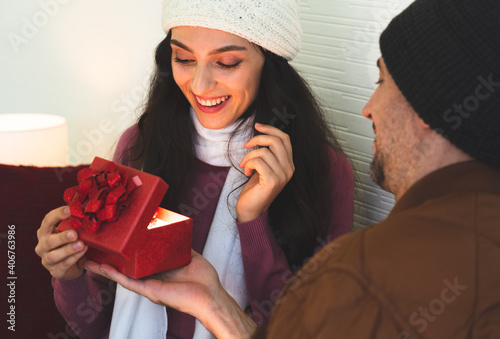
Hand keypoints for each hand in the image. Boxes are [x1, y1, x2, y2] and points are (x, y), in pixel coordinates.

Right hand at [35, 206, 87, 279]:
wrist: (73, 265)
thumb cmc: (71, 243)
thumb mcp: (73, 232)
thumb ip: (76, 224)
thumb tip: (87, 209)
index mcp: (45, 232)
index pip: (47, 221)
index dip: (57, 214)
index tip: (70, 210)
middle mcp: (43, 245)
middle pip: (48, 240)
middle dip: (61, 237)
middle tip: (75, 234)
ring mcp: (47, 259)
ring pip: (53, 255)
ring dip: (67, 250)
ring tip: (81, 244)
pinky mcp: (55, 271)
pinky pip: (62, 266)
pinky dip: (73, 259)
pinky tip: (82, 253)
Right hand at [85, 250, 255, 337]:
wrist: (209, 296)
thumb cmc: (203, 280)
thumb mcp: (190, 256)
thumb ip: (180, 246)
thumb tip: (175, 232)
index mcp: (159, 270)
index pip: (139, 260)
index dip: (127, 253)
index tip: (116, 243)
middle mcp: (151, 277)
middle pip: (126, 268)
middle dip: (110, 260)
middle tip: (96, 250)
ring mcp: (148, 284)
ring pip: (121, 275)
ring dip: (105, 268)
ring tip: (89, 260)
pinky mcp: (149, 290)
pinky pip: (128, 282)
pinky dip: (114, 275)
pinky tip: (102, 268)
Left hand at [237, 123, 294, 221]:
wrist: (251, 210)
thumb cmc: (255, 188)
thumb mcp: (264, 167)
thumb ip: (268, 153)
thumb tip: (261, 134)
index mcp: (289, 164)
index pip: (285, 138)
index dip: (271, 129)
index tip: (257, 126)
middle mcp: (289, 169)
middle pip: (276, 141)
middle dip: (257, 139)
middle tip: (246, 146)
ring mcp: (283, 175)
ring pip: (264, 151)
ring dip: (248, 157)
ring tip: (245, 166)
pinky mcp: (273, 181)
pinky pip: (258, 161)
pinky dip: (248, 164)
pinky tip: (246, 173)